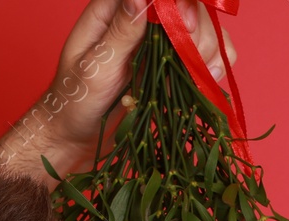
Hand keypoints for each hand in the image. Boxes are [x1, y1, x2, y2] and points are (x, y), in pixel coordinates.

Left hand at [0, 0, 236, 184]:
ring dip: (211, 49)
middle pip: (187, 9)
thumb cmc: (75, 101)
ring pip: (201, 31)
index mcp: (114, 10)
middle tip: (194, 54)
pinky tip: (209, 79)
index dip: (180, 4)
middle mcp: (140, 22)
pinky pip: (202, 58)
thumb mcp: (95, 67)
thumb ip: (121, 33)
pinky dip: (213, 66)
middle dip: (199, 29)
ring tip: (204, 72)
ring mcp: (158, 45)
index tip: (184, 23)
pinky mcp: (171, 68)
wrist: (77, 138)